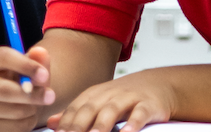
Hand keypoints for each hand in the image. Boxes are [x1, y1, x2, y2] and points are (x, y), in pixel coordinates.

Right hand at [0, 44, 54, 131]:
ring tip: (34, 104)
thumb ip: (38, 61)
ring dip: (32, 108)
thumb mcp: (30, 70)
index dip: (25, 65)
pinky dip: (28, 122)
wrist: (12, 106)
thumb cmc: (21, 83)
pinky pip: (16, 126)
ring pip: (14, 110)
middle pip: (4, 90)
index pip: (2, 57)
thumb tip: (40, 52)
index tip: (45, 74)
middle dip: (32, 94)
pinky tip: (26, 116)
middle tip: (51, 96)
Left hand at [49, 69, 178, 131]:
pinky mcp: (148, 105)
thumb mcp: (98, 102)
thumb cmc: (124, 98)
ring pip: (113, 110)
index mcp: (94, 95)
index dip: (65, 123)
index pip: (75, 109)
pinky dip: (134, 123)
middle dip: (78, 125)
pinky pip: (140, 113)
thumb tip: (52, 124)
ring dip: (102, 124)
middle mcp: (109, 95)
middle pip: (90, 109)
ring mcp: (129, 98)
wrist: (158, 84)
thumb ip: (76, 113)